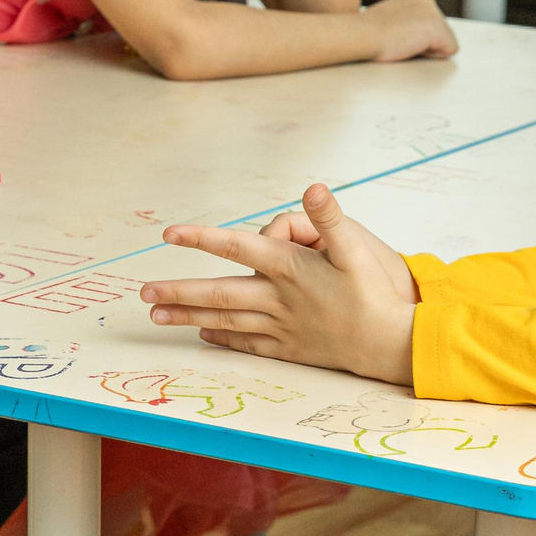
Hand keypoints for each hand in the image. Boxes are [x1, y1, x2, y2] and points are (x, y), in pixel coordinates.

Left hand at [145, 185, 417, 383]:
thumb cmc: (376, 292)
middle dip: (179, 292)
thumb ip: (330, 218)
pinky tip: (203, 334)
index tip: (171, 233)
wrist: (392, 343)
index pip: (237, 247)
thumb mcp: (357, 248)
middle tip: (144, 294)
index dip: (202, 238)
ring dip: (190, 316)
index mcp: (290, 269)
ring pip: (227, 320)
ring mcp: (282, 326)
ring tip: (158, 316)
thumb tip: (312, 188)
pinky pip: (248, 342)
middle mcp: (279, 299)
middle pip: (220, 293)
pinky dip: (223, 338)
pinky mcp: (290, 348)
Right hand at [362, 0, 456, 62]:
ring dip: (427, 49)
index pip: (428, 26)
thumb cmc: (366, 33)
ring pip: (445, 42)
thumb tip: (407, 35)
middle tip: (399, 41)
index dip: (415, 38)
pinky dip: (434, 56)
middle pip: (440, 34)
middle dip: (424, 42)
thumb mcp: (387, 20)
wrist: (362, 34)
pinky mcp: (439, 29)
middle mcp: (427, 1)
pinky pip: (449, 51)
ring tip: (404, 44)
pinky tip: (413, 48)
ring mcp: (434, 14)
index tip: (396, 37)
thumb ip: (403, 22)